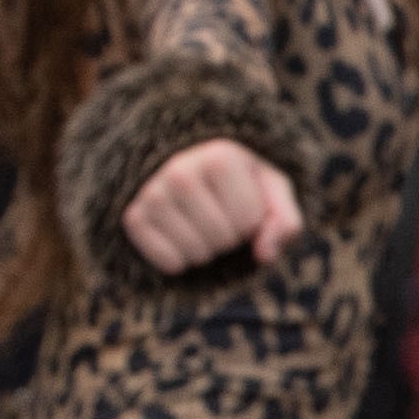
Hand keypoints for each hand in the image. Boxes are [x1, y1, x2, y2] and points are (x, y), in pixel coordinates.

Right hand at [120, 139, 300, 272]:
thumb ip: (285, 221)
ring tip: (202, 226)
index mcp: (220, 155)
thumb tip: (265, 254)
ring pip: (196, 254)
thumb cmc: (239, 184)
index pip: (249, 221)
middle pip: (222, 238)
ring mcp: (152, 194)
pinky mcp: (133, 218)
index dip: (252, 222)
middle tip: (219, 216)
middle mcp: (180, 170)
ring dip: (207, 251)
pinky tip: (181, 239)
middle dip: (229, 237)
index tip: (240, 202)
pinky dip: (182, 261)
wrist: (187, 173)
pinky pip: (170, 263)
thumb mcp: (271, 192)